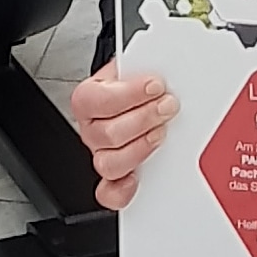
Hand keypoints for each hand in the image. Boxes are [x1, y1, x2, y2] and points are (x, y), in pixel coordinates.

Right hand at [69, 63, 178, 210]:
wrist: (136, 94)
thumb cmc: (134, 81)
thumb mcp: (135, 64)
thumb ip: (144, 64)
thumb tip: (168, 66)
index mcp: (88, 98)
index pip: (98, 99)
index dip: (129, 93)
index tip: (155, 85)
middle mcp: (91, 129)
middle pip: (107, 134)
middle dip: (144, 118)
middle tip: (167, 106)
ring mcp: (101, 154)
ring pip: (108, 163)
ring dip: (139, 148)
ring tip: (161, 132)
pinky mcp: (114, 176)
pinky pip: (108, 193)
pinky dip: (121, 190)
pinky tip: (137, 177)